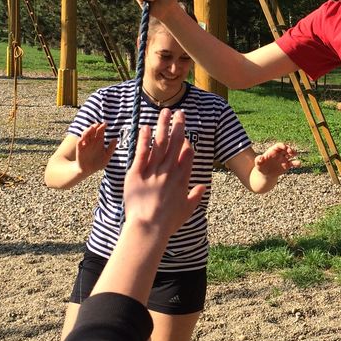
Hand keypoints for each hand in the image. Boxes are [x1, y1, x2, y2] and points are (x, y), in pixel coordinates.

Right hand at [75, 123, 116, 175]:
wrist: (88, 170)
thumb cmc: (98, 163)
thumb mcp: (107, 156)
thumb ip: (111, 148)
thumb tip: (115, 139)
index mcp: (99, 142)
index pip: (100, 132)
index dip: (102, 127)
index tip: (105, 124)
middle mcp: (92, 141)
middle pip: (92, 131)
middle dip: (95, 127)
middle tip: (98, 124)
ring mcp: (85, 144)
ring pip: (85, 134)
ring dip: (88, 130)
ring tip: (91, 128)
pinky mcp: (80, 149)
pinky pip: (79, 143)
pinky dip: (81, 139)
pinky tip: (84, 138)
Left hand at [123, 109, 205, 239]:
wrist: (148, 228)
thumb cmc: (167, 223)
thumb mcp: (186, 211)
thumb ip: (195, 197)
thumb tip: (203, 187)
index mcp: (181, 180)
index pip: (187, 155)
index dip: (187, 143)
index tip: (185, 135)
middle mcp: (169, 172)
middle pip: (176, 144)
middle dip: (179, 126)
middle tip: (180, 112)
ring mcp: (153, 171)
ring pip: (160, 143)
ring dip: (163, 126)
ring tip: (164, 112)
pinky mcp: (137, 174)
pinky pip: (142, 152)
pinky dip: (144, 139)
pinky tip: (146, 127)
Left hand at [254, 142, 300, 178]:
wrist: (265, 174)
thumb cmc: (261, 167)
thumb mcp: (258, 163)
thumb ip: (259, 160)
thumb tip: (261, 157)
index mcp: (273, 151)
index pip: (279, 146)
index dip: (282, 145)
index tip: (284, 147)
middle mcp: (280, 153)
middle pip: (286, 148)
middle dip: (289, 149)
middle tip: (290, 151)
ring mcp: (284, 159)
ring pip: (291, 154)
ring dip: (294, 153)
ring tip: (295, 154)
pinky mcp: (287, 165)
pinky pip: (293, 163)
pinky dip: (296, 163)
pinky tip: (299, 164)